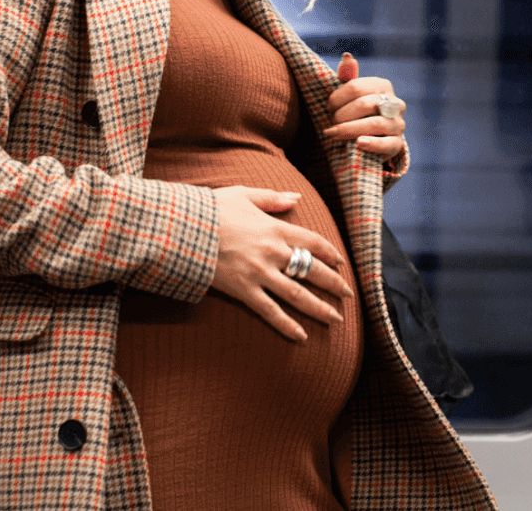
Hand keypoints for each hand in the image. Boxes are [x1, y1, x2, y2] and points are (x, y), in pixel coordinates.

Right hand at [210, 186, 354, 340]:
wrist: (182, 228)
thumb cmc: (210, 209)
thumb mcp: (243, 195)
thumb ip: (272, 199)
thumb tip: (296, 198)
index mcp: (275, 228)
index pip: (313, 242)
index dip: (330, 253)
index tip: (341, 263)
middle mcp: (273, 252)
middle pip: (313, 270)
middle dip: (334, 284)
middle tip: (349, 295)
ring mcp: (259, 273)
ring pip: (298, 295)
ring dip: (320, 308)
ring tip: (336, 320)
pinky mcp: (243, 290)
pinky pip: (270, 311)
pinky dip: (287, 325)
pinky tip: (302, 336)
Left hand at [323, 53, 406, 156]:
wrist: (370, 137)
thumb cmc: (356, 111)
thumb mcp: (351, 94)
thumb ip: (348, 76)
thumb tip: (347, 56)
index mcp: (383, 86)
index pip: (355, 87)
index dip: (336, 98)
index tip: (327, 108)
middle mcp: (395, 103)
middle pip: (364, 105)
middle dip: (341, 115)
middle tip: (329, 122)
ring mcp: (398, 124)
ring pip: (375, 124)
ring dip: (349, 129)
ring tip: (333, 133)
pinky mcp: (397, 144)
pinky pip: (387, 144)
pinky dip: (372, 144)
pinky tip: (358, 143)